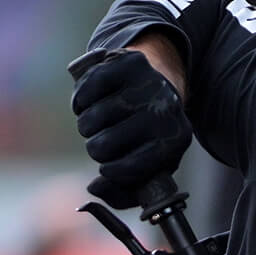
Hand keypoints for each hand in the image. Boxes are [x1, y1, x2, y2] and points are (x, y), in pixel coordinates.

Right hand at [71, 45, 191, 208]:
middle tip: (101, 141)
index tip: (108, 167)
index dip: (113, 171)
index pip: (133, 167)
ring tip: (95, 123)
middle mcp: (166, 110)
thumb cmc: (146, 137)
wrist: (156, 86)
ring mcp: (149, 83)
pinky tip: (87, 103)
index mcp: (175, 141)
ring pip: (95, 116)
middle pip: (107, 143)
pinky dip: (80, 99)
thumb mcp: (144, 169)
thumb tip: (95, 187)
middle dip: (95, 147)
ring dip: (86, 124)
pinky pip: (89, 87)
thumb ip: (120, 192)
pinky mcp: (130, 62)